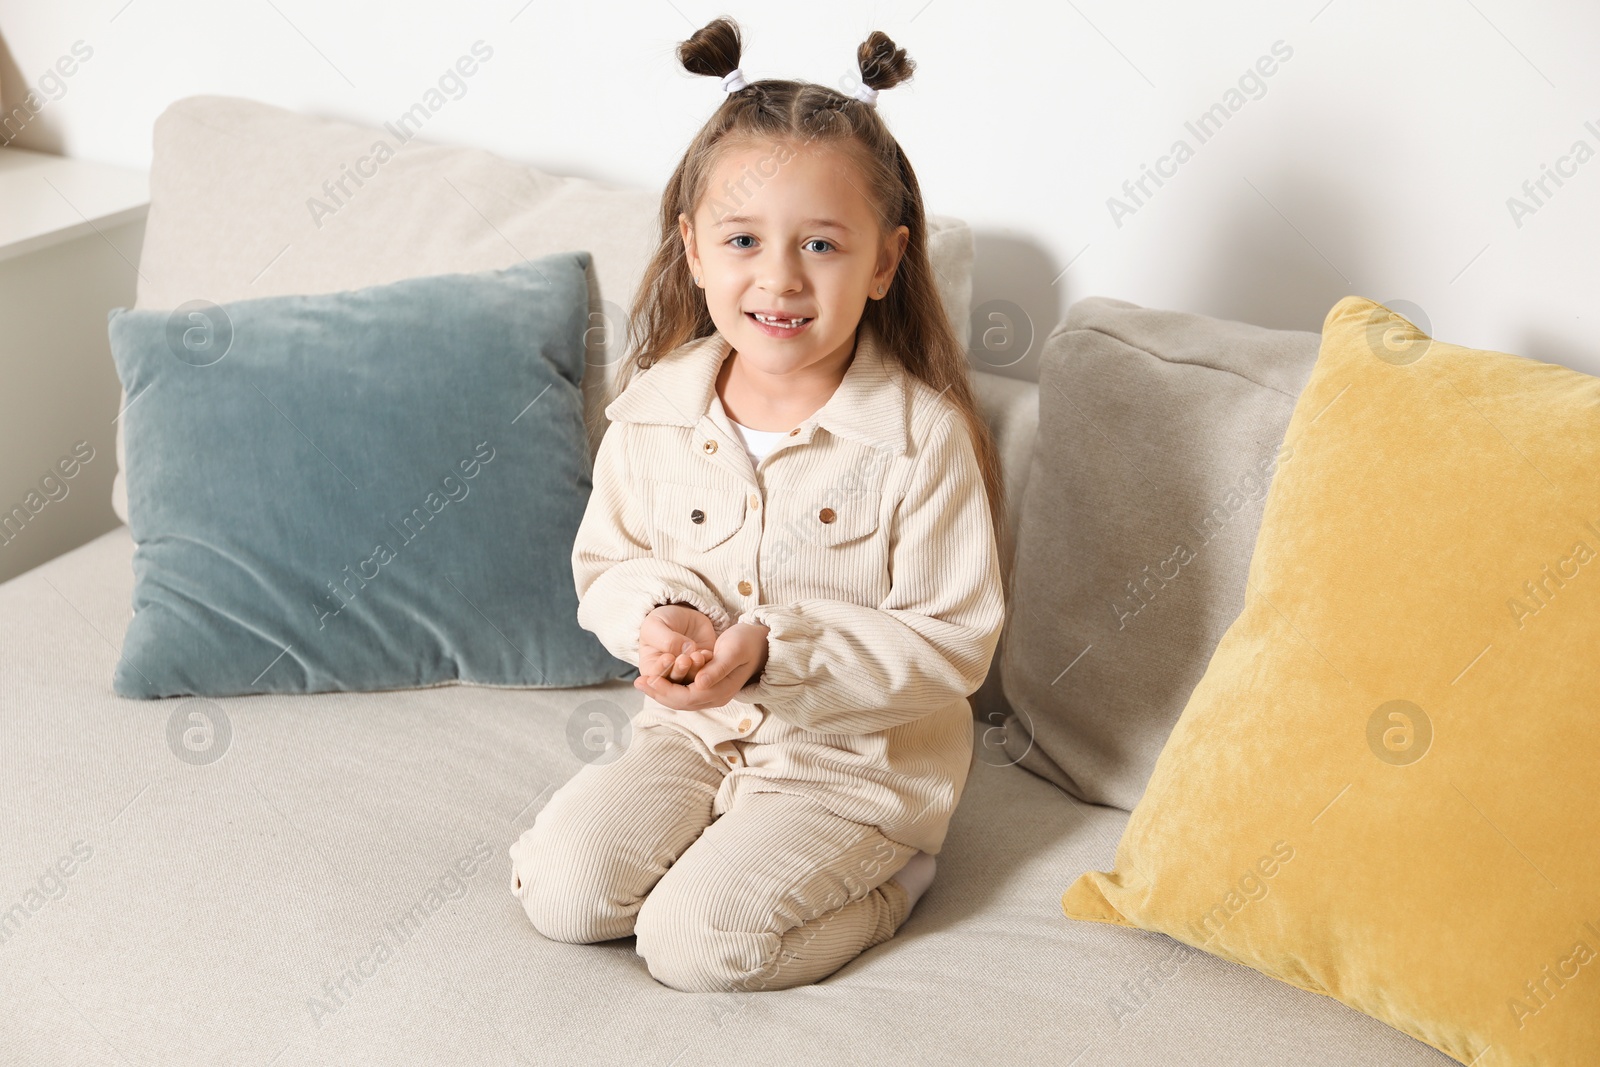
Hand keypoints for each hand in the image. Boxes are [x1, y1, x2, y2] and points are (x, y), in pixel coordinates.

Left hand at [635, 622, 769, 710]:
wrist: (761, 643)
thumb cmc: (747, 642)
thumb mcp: (733, 651)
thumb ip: (716, 668)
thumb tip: (699, 683)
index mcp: (721, 691)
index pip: (686, 697)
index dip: (664, 690)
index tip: (646, 680)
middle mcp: (715, 697)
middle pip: (680, 702)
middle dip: (657, 693)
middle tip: (637, 681)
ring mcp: (712, 694)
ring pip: (680, 699)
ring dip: (660, 691)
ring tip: (642, 681)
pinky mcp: (708, 687)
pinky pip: (684, 692)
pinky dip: (668, 686)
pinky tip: (656, 678)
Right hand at [637, 604, 716, 683]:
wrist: (685, 614)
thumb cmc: (663, 619)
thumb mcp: (656, 624)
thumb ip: (666, 639)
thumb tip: (685, 650)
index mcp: (650, 666)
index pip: (654, 675)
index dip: (661, 669)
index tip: (668, 657)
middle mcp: (668, 674)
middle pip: (673, 680)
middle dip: (679, 670)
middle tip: (684, 659)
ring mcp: (687, 672)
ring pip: (691, 677)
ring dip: (695, 668)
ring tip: (698, 655)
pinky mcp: (704, 667)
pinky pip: (707, 670)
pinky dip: (708, 664)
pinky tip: (707, 653)